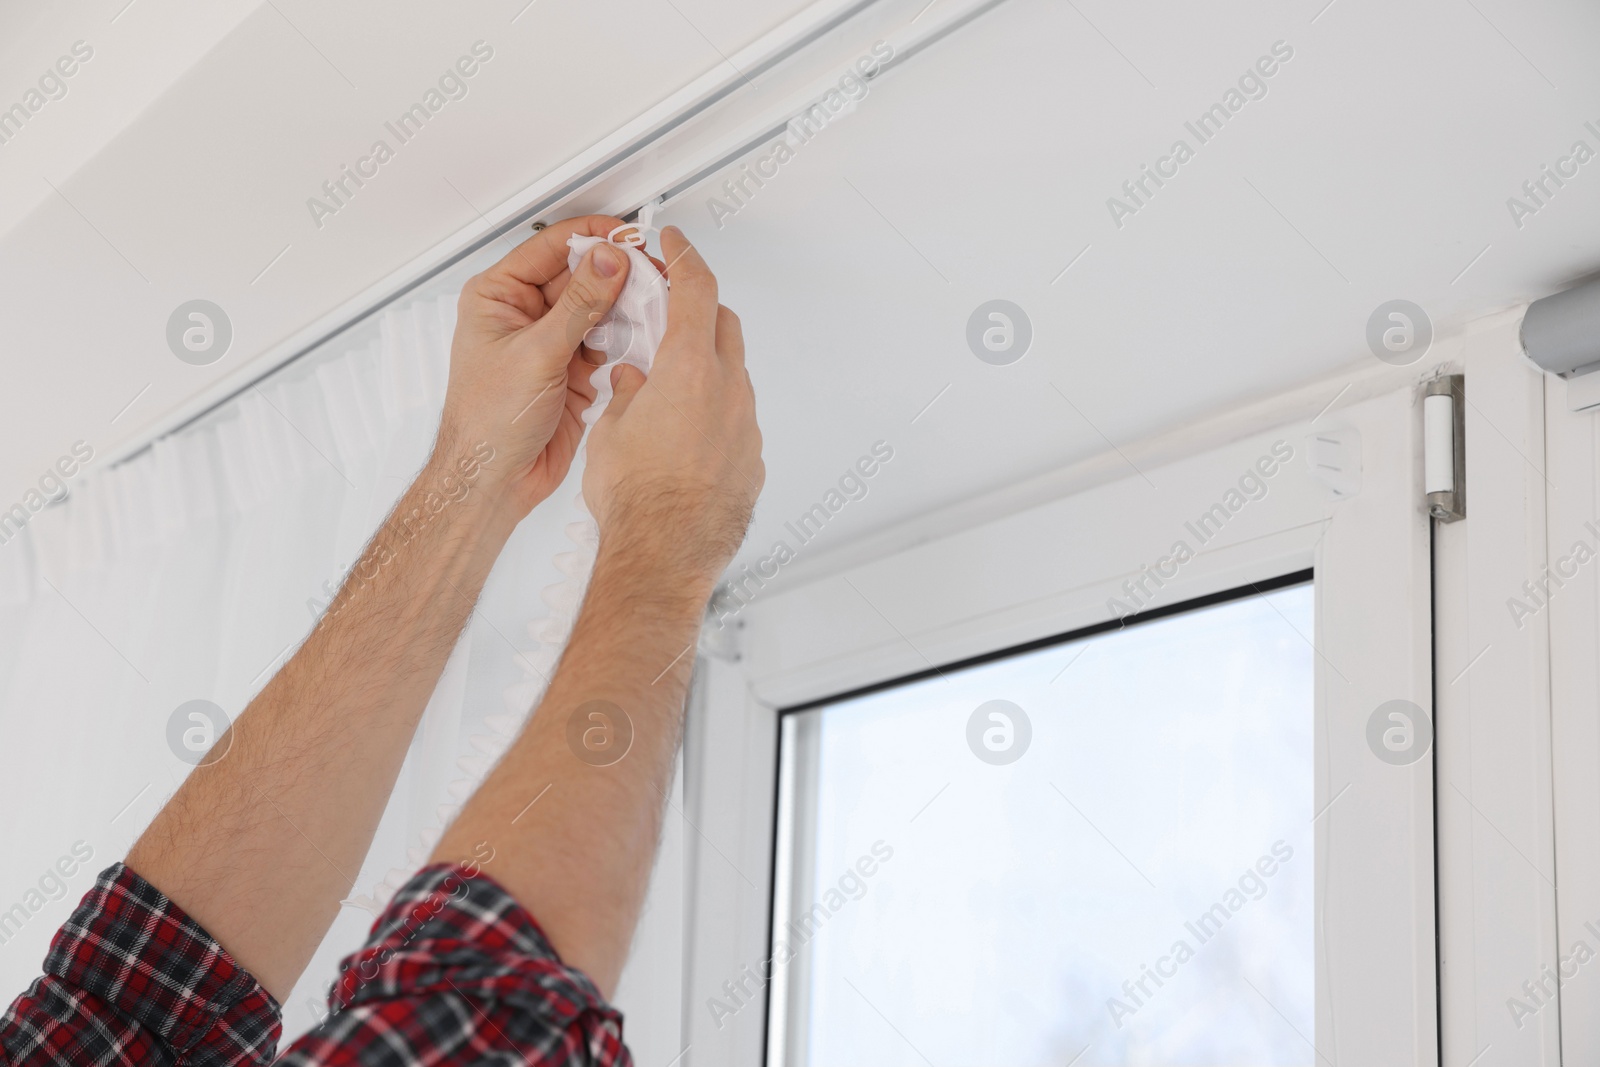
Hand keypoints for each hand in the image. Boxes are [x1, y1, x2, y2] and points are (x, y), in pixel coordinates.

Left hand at [437, 216, 632, 517]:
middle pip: (581, 275)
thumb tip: (607, 261)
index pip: (550, 247)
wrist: (495, 481)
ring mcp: (552, 343)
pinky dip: (628, 339)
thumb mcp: (536, 354)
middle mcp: (526, 315)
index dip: (592, 238)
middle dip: (618, 275)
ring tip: (655, 304)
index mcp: (499, 297)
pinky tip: (646, 337)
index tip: (629, 238)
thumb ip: (578, 305)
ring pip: (599, 309)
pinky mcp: (574, 370)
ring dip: (627, 307)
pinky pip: (608, 342)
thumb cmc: (487, 423)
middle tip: (653, 273)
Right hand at [584, 226, 763, 592]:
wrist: (663, 556)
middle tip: (670, 314)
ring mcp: (746, 428)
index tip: (675, 244)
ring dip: (706, 370)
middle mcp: (729, 393)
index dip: (684, 258)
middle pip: (723, 327)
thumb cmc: (636, 499)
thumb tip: (631, 383)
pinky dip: (714, 415)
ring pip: (733, 377)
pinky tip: (685, 436)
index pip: (696, 289)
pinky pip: (737, 422)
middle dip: (698, 312)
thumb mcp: (610, 429)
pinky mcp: (752, 462)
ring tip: (669, 388)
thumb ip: (626, 394)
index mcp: (691, 370)